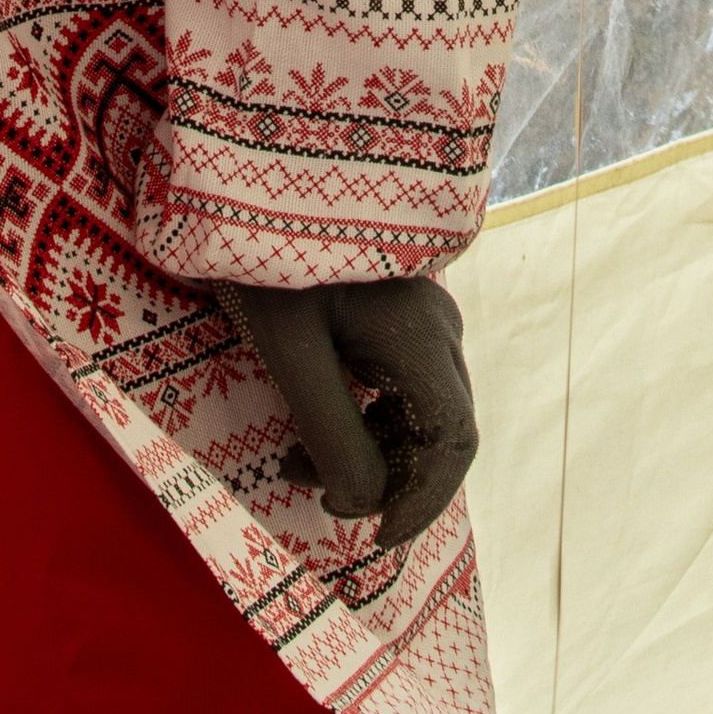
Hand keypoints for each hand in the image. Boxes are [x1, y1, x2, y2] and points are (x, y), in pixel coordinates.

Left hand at [220, 276, 478, 549]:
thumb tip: (360, 503)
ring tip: (297, 462)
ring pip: (421, 412)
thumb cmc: (271, 260)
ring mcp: (424, 317)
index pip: (452, 442)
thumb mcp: (291, 350)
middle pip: (440, 432)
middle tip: (323, 501)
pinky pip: (402, 385)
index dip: (423, 502)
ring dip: (372, 452)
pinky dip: (366, 420)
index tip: (376, 538)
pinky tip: (312, 423)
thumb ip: (330, 431)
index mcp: (422, 337)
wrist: (260, 175)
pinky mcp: (401, 312)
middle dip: (389, 481)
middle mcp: (439, 328)